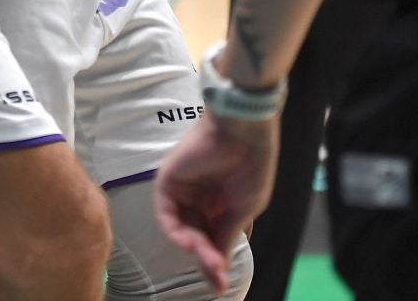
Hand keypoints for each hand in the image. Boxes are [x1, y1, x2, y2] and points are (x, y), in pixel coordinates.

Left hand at [155, 114, 279, 292]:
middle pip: (196, 237)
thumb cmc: (251, 166)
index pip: (212, 238)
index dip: (216, 262)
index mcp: (218, 203)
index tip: (221, 285)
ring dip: (194, 248)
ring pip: (182, 228)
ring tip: (209, 261)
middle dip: (206, 259)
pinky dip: (175, 231)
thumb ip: (226, 236)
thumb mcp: (243, 210)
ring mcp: (182, 190)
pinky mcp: (167, 180)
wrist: (245, 132)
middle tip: (217, 277)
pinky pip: (166, 213)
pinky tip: (191, 243)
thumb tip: (219, 268)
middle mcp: (197, 198)